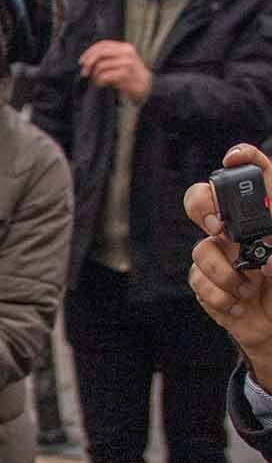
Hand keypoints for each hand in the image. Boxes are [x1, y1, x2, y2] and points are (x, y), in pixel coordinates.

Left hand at [79, 40, 151, 103]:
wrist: (146, 86)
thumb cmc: (129, 75)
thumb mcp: (120, 61)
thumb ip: (107, 57)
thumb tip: (86, 60)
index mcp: (125, 47)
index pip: (102, 44)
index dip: (89, 52)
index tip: (81, 61)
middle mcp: (127, 52)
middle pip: (100, 52)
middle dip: (89, 63)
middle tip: (84, 73)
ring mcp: (127, 63)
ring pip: (101, 66)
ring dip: (95, 75)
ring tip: (98, 80)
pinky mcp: (126, 74)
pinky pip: (105, 76)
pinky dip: (99, 81)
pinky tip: (102, 84)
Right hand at [187, 144, 271, 380]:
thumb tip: (264, 242)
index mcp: (263, 220)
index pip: (252, 176)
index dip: (242, 158)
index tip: (235, 158)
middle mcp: (237, 232)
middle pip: (203, 199)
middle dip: (203, 206)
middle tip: (218, 226)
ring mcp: (219, 257)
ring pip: (201, 248)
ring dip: (224, 273)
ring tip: (247, 288)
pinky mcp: (206, 283)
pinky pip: (198, 280)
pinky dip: (219, 297)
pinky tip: (238, 304)